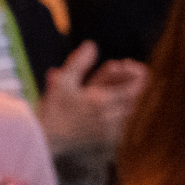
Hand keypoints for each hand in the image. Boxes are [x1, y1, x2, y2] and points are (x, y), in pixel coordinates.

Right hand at [38, 43, 148, 158]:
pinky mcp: (106, 139)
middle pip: (133, 99)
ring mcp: (109, 129)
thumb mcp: (62, 81)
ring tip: (119, 83)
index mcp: (101, 101)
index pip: (133, 90)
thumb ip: (79, 62)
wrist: (45, 139)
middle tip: (126, 69)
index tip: (138, 67)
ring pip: (127, 111)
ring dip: (126, 96)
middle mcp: (109, 117)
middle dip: (132, 84)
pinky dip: (120, 110)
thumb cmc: (52, 109)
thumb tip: (91, 45)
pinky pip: (120, 122)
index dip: (139, 78)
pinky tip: (113, 102)